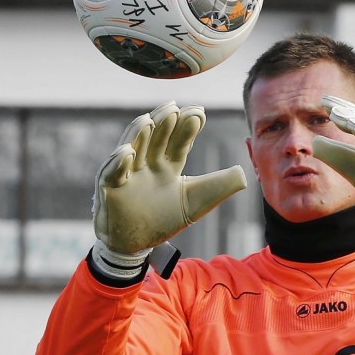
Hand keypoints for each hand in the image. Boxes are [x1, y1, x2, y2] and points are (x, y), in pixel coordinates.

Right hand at [92, 101, 245, 259]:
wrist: (137, 245)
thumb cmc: (164, 220)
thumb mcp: (196, 203)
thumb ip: (218, 186)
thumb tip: (244, 173)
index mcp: (168, 165)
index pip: (180, 142)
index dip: (188, 128)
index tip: (200, 112)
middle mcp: (147, 164)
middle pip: (156, 138)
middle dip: (165, 124)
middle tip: (176, 108)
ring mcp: (127, 174)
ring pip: (133, 147)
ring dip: (140, 134)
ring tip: (151, 119)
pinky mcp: (110, 188)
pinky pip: (112, 172)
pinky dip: (118, 162)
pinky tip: (127, 151)